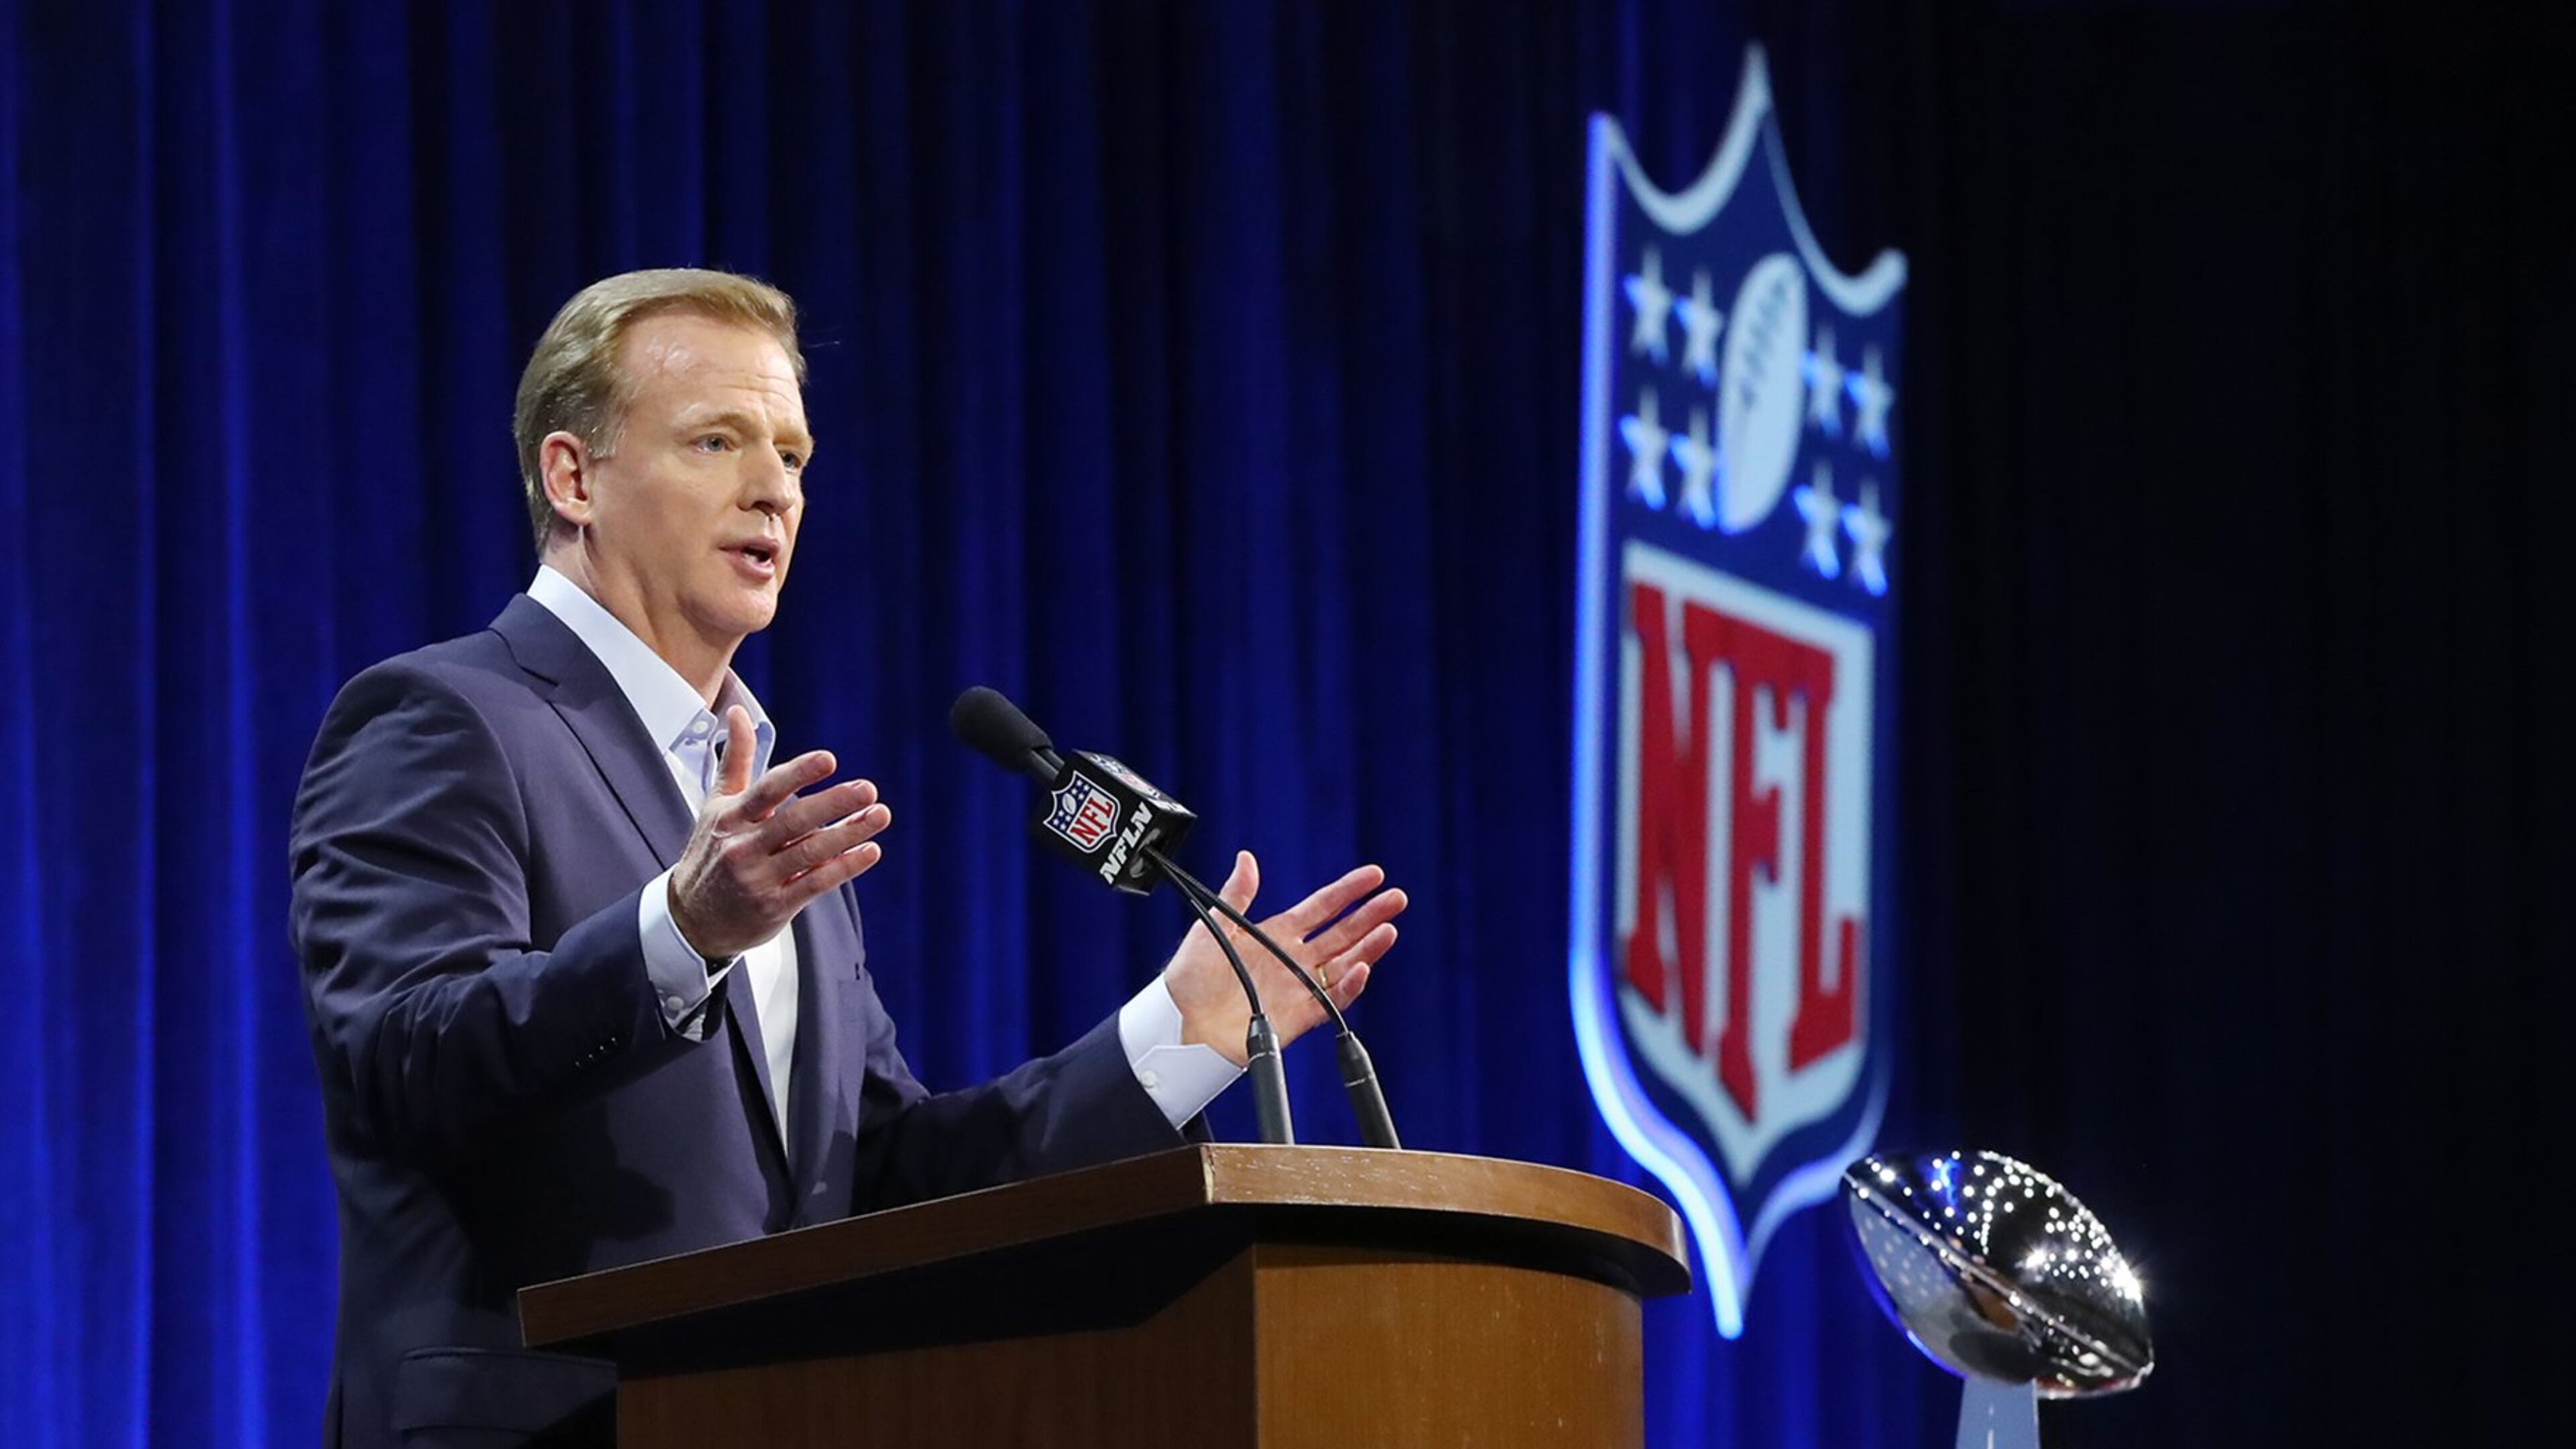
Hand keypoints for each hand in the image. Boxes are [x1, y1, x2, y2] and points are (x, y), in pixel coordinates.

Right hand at [668, 706, 890, 959]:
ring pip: (810, 852)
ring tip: (880, 814)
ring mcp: (759, 879)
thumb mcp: (716, 805)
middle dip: (834, 803)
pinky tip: (869, 851)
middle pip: (794, 821)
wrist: (691, 919)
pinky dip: (844, 867)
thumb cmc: (711, 854)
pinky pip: (815, 884)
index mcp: (731, 817)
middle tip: (868, 789)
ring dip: (848, 833)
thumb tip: (738, 713)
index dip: (798, 774)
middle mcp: (743, 847)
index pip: (767, 790)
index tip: (829, 760)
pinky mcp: (774, 906)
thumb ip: (735, 759)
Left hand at [1162, 851, 1406, 1065]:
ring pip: (1344, 964)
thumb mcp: (1212, 927)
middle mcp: (1293, 959)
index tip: (1374, 876)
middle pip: (1342, 933)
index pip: (1322, 907)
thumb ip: (1236, 894)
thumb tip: (1247, 859)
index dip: (1348, 891)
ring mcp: (1298, 987)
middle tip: (1396, 898)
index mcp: (1277, 933)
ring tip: (1388, 929)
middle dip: (1370, 915)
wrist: (1180, 1023)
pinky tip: (1362, 968)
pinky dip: (1348, 986)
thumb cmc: (1190, 977)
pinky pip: (1330, 1001)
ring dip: (1368, 948)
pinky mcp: (1298, 1017)